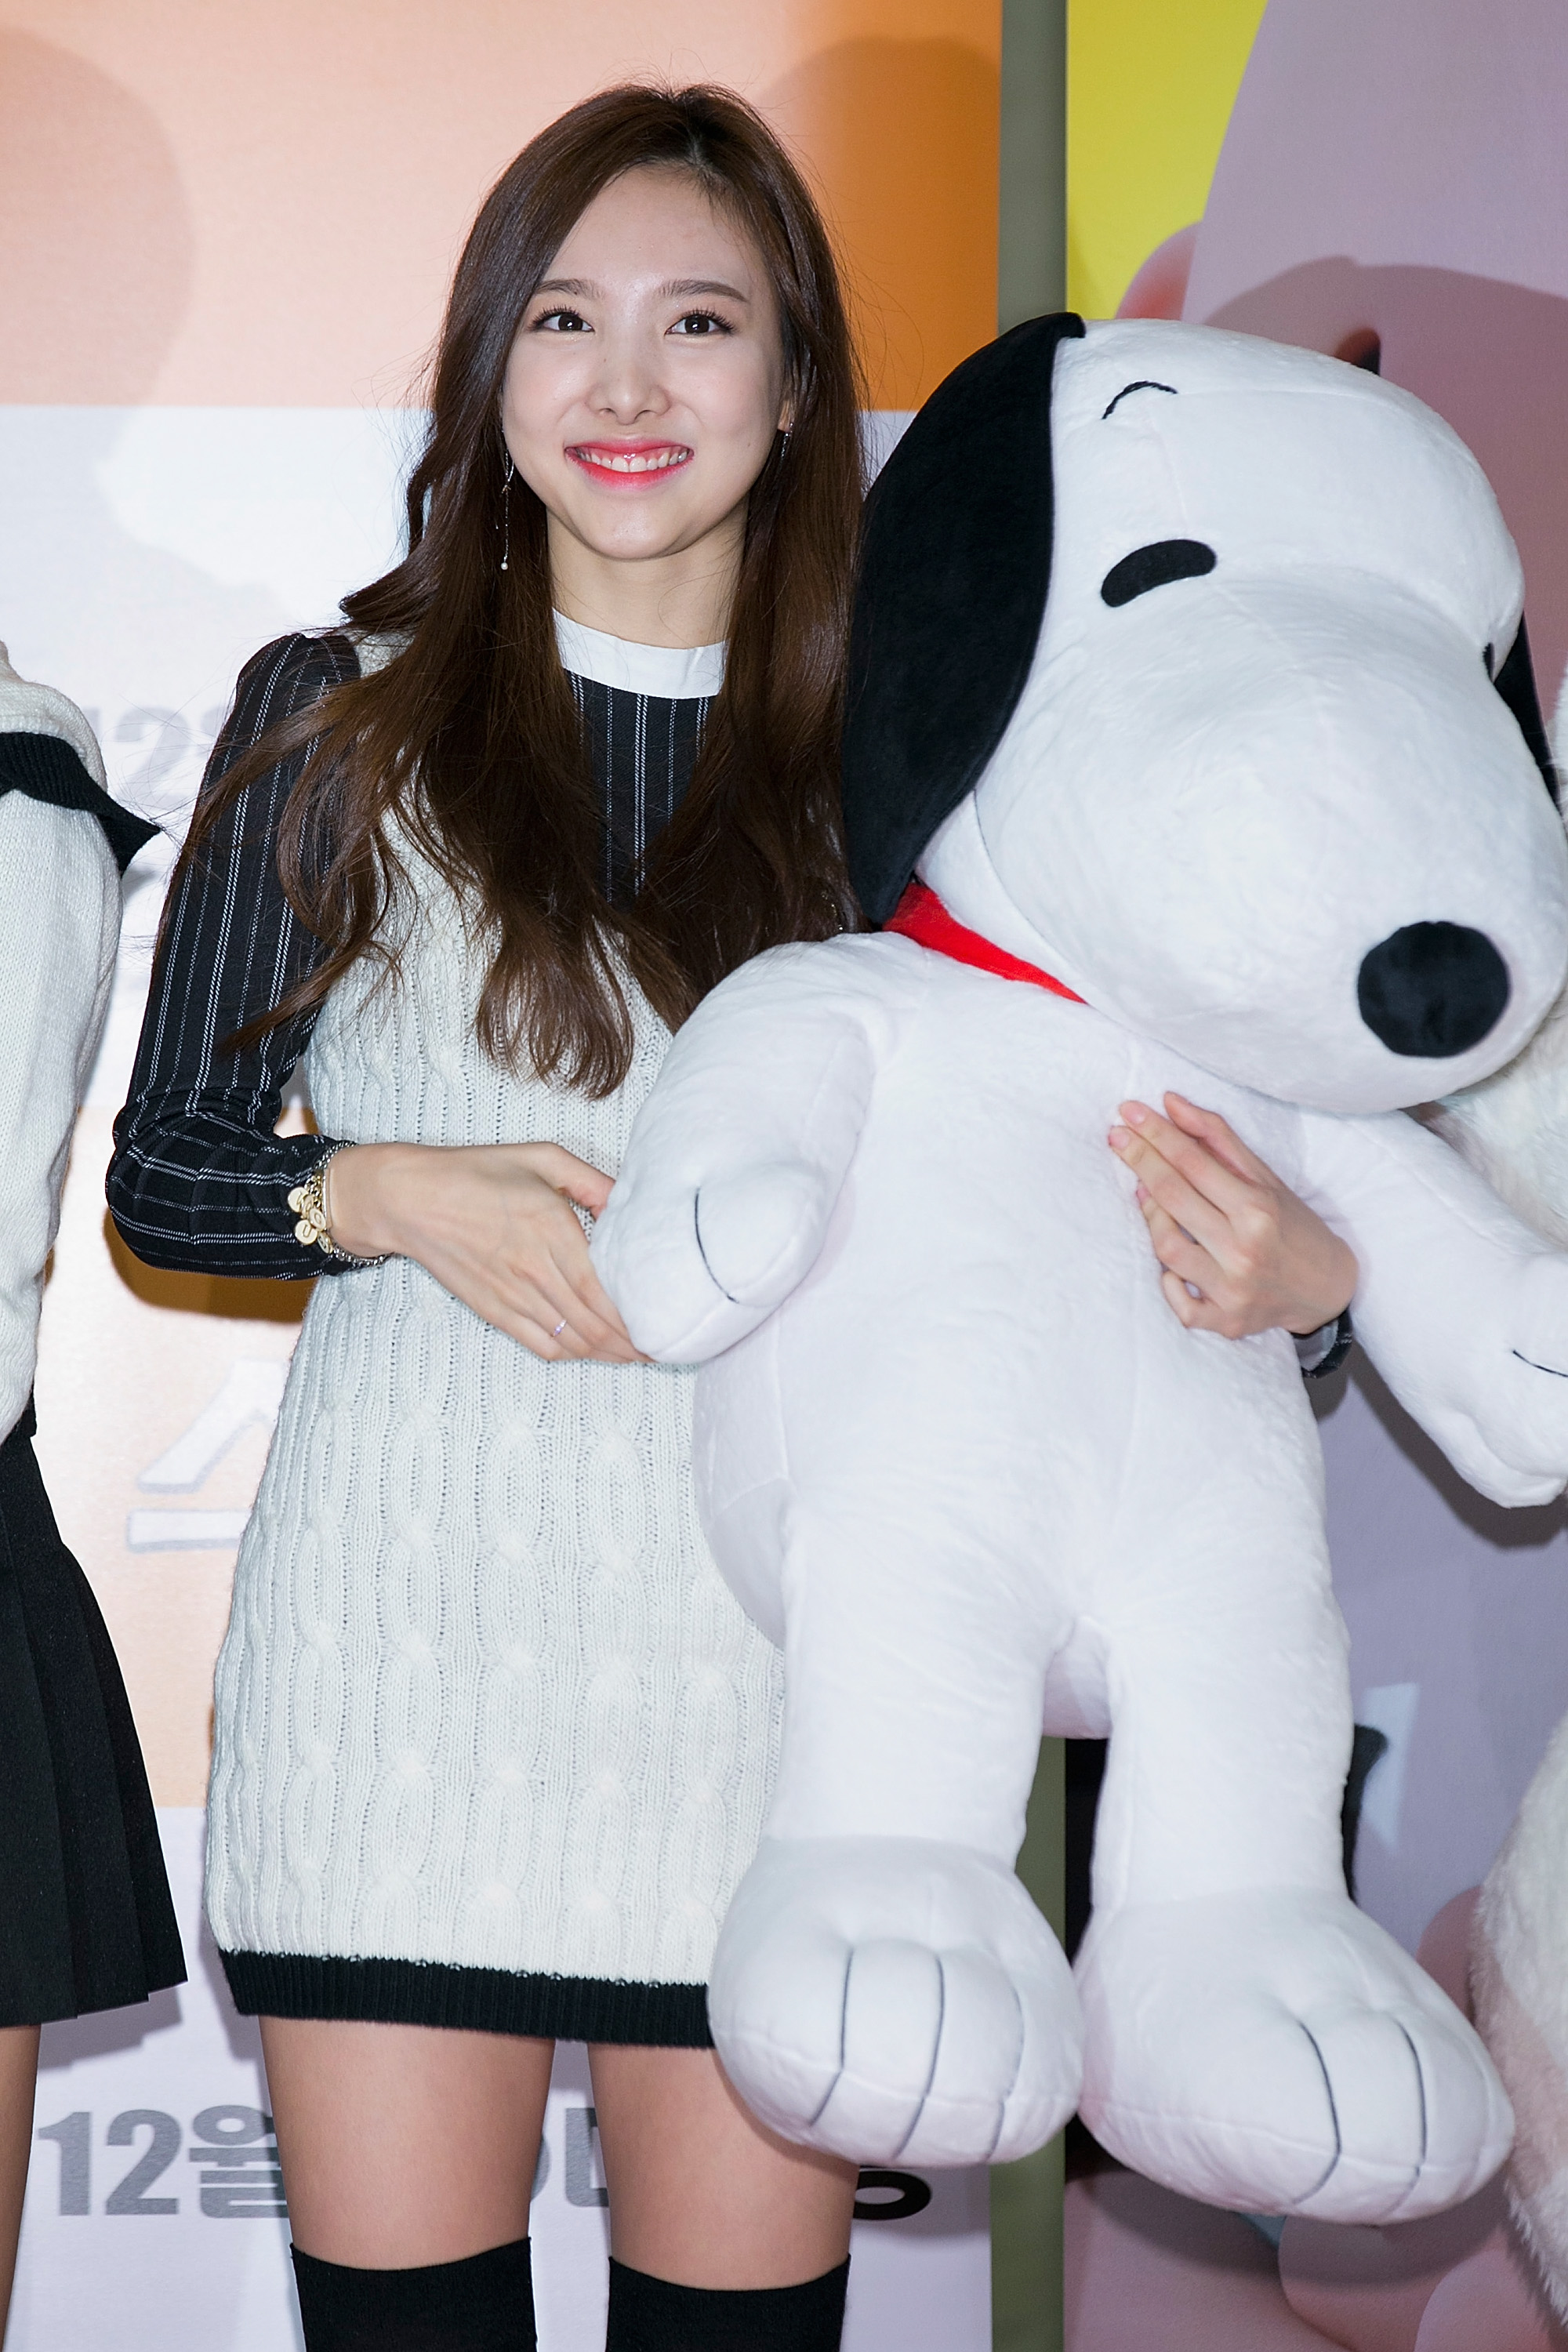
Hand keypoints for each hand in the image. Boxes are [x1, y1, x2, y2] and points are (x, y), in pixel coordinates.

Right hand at [326, 1140, 643, 1361]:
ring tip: (635, 1355)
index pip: (604, 1291)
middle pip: (594, 1324)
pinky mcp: (493, 1310)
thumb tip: (630, 1203)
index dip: (636, 1317)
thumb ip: (593, 1182)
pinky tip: (590, 1352)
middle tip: (661, 1347)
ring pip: (571, 1341)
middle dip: (632, 1344)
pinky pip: (540, 1344)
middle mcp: (534, 1268)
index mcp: (551, 1229)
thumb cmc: (475, 1172)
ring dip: (607, 1355)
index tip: (663, 1324)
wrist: (408, 1199)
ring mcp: (511, 1295)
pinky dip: (571, 1355)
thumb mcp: (541, 1158)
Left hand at [1107, 1093, 1357, 1339]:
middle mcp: (1245, 1249)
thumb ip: (1217, 1139)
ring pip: (1167, 1248)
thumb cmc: (1291, 1226)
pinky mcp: (1226, 1322)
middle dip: (1140, 1160)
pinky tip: (1171, 1264)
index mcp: (1258, 1208)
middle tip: (1117, 1137)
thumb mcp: (1264, 1178)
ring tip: (1146, 1197)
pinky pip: (1179, 1304)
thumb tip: (1171, 1103)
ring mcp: (1233, 1289)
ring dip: (1150, 1217)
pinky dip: (1168, 1282)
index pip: (1193, 1162)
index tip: (1128, 1111)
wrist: (1327, 1288)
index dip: (1156, 1134)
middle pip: (1174, 1198)